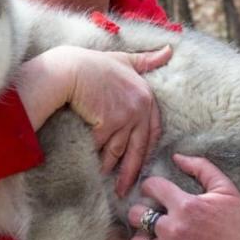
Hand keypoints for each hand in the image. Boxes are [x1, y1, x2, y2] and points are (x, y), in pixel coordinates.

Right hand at [16, 44, 170, 195]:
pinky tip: (95, 171)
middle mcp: (140, 107)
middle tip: (127, 189)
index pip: (152, 131)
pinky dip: (98, 160)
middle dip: (132, 171)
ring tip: (111, 185)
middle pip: (139, 147)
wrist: (70, 69)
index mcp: (146, 96)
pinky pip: (102, 148)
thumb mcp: (123, 59)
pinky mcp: (108, 123)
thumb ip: (146, 60)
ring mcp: (125, 116)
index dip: (146, 150)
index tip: (141, 164)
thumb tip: (169, 49)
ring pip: (120, 151)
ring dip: (114, 170)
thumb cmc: (93, 64)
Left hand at [127, 154, 239, 239]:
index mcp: (185, 205)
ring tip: (154, 236)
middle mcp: (174, 228)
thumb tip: (176, 157)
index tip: (156, 190)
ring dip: (144, 238)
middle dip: (141, 211)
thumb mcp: (225, 188)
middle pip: (136, 215)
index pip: (151, 187)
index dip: (151, 186)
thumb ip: (201, 167)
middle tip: (151, 214)